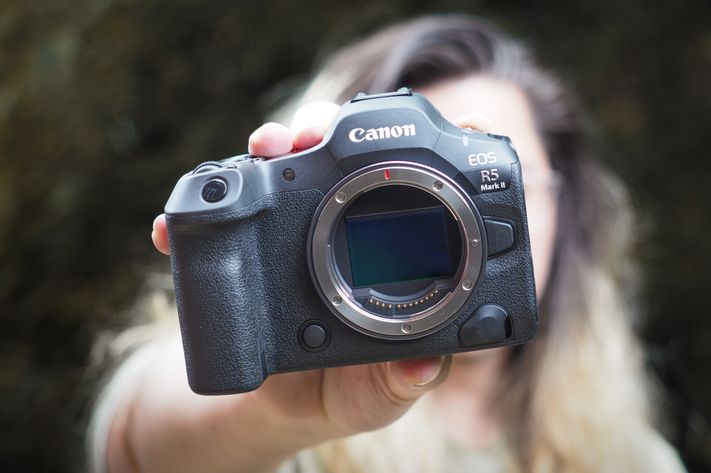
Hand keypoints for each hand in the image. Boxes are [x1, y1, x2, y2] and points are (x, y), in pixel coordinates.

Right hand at [137, 101, 491, 471]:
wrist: (282, 409)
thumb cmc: (347, 392)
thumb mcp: (382, 392)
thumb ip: (405, 380)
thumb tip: (423, 366)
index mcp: (391, 253)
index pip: (421, 186)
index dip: (437, 148)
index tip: (458, 119)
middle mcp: (343, 228)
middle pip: (344, 159)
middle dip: (330, 132)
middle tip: (316, 136)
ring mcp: (292, 233)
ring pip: (282, 173)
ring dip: (268, 150)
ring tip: (262, 150)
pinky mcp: (246, 252)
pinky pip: (216, 226)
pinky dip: (192, 220)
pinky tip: (175, 226)